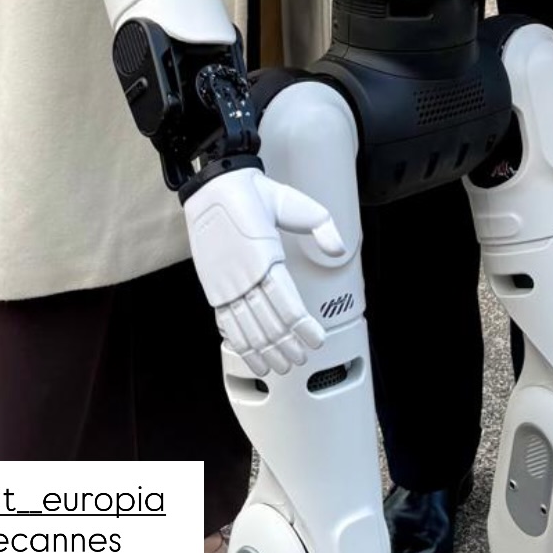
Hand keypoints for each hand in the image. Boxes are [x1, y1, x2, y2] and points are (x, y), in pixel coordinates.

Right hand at [183, 164, 345, 372]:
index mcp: (265, 257)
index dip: (303, 328)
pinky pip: (225, 322)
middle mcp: (243, 276)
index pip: (287, 305)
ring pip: (246, 329)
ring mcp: (225, 284)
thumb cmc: (253, 194)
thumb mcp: (294, 202)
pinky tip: (249, 354)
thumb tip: (339, 249)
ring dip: (264, 352)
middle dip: (286, 346)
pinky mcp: (213, 286)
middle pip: (268, 323)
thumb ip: (321, 226)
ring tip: (279, 365)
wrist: (213, 187)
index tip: (316, 340)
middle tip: (300, 359)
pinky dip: (238, 342)